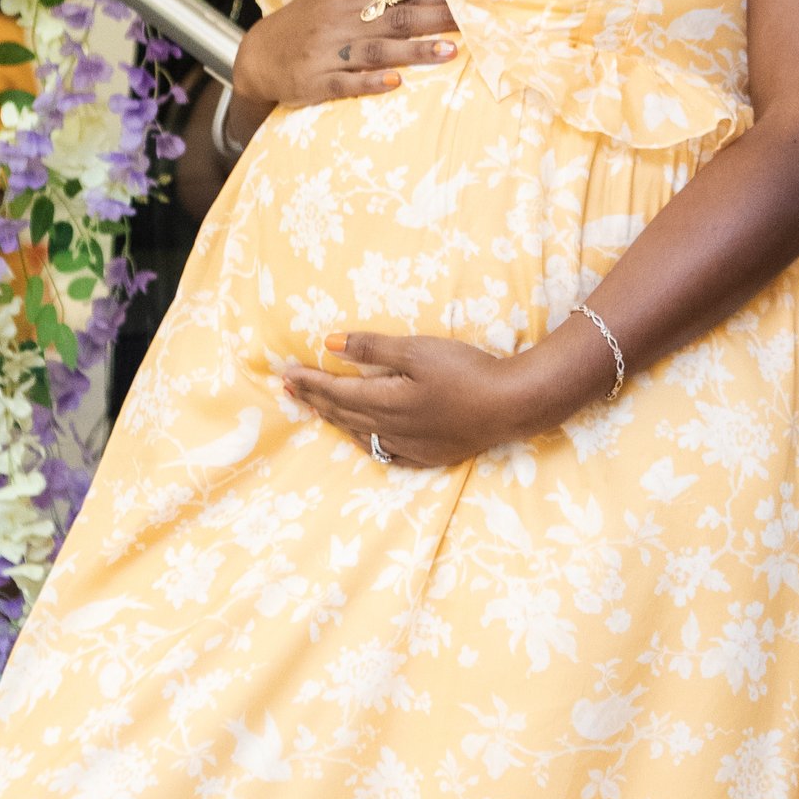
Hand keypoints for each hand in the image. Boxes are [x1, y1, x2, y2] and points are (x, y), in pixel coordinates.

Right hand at [229, 0, 456, 135]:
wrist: (257, 59)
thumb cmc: (301, 26)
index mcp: (344, 0)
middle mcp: (338, 24)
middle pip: (393, 19)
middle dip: (435, 19)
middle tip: (470, 19)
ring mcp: (327, 54)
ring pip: (376, 51)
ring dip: (414, 51)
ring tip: (449, 51)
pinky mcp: (316, 83)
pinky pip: (346, 83)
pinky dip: (370, 83)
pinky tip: (395, 83)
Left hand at [283, 330, 586, 468]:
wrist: (512, 405)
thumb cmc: (467, 370)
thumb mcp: (418, 349)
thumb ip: (372, 347)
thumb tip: (328, 344)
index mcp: (386, 400)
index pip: (336, 390)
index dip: (309, 382)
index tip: (286, 374)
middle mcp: (391, 428)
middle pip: (342, 413)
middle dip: (314, 400)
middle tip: (288, 390)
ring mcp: (409, 445)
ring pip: (359, 433)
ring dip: (334, 419)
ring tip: (316, 409)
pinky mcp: (427, 455)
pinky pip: (382, 450)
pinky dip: (363, 438)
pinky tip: (360, 434)